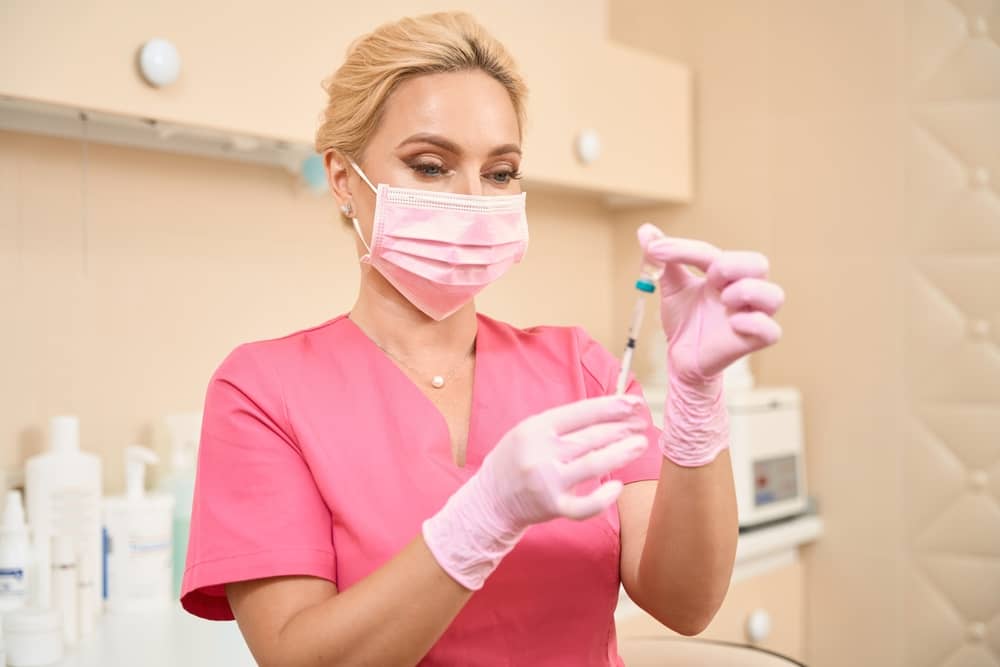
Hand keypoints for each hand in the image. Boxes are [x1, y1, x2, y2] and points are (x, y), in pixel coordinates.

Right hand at [422, 394, 648, 589]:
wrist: (490, 498)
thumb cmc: (517, 459)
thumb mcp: (530, 431)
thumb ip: (563, 425)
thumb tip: (608, 415)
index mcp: (535, 428)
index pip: (580, 413)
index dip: (610, 407)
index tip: (633, 404)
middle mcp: (541, 452)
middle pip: (590, 437)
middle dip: (620, 429)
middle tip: (641, 425)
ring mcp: (547, 481)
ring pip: (592, 464)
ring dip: (621, 453)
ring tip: (640, 444)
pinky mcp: (553, 507)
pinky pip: (584, 506)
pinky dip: (603, 498)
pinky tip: (617, 487)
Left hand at [637, 224, 784, 466]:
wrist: (681, 358)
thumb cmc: (684, 320)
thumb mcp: (671, 288)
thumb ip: (663, 261)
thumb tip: (645, 230)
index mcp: (724, 274)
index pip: (713, 253)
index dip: (685, 249)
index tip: (656, 251)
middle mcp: (743, 291)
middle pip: (759, 264)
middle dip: (733, 264)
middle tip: (710, 277)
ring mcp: (751, 315)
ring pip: (774, 295)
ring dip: (749, 291)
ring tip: (724, 300)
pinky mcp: (753, 341)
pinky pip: (771, 331)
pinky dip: (755, 323)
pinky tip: (734, 324)